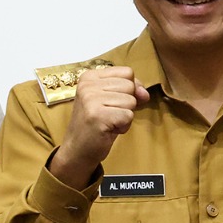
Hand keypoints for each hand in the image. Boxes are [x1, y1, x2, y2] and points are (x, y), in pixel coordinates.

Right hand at [49, 66, 148, 185]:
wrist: (77, 150)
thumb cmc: (96, 124)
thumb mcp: (110, 100)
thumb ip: (130, 90)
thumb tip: (145, 93)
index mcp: (89, 77)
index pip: (127, 72)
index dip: (130, 89)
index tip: (115, 102)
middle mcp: (88, 85)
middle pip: (130, 86)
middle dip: (126, 104)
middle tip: (109, 115)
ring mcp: (91, 100)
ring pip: (131, 101)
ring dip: (124, 116)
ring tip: (108, 122)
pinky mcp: (97, 116)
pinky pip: (128, 116)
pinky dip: (123, 126)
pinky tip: (108, 130)